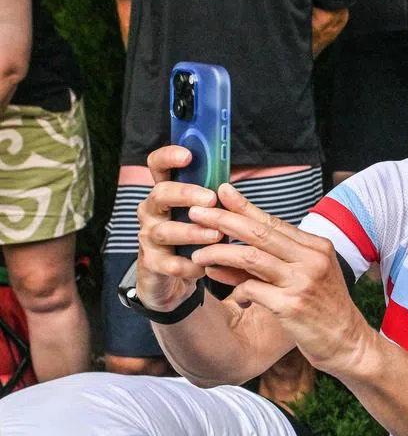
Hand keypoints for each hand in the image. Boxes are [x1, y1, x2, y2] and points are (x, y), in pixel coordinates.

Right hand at [136, 146, 223, 311]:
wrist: (170, 280)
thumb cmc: (190, 239)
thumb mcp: (201, 216)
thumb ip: (211, 199)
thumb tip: (231, 186)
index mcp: (166, 194)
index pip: (158, 166)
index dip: (168, 157)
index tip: (188, 156)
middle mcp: (152, 212)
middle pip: (160, 194)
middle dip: (186, 195)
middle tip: (211, 200)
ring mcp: (149, 237)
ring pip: (166, 230)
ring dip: (193, 232)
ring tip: (217, 235)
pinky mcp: (152, 264)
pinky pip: (169, 263)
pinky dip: (189, 265)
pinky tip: (205, 266)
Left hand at [186, 184, 373, 375]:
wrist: (347, 342)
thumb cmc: (323, 308)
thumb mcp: (307, 276)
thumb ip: (274, 261)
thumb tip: (228, 250)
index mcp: (317, 246)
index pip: (273, 221)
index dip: (244, 206)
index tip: (221, 191)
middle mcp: (312, 259)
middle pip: (259, 233)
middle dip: (223, 220)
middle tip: (196, 213)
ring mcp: (302, 282)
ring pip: (250, 258)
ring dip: (218, 254)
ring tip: (198, 255)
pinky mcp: (291, 306)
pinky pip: (251, 289)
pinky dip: (234, 287)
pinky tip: (225, 289)